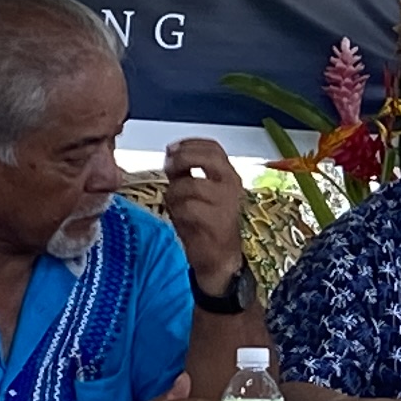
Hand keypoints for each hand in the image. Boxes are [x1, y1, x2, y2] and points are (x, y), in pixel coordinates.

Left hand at [159, 135, 247, 294]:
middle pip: (205, 157)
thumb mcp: (198, 191)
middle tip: (169, 167)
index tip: (171, 149)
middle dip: (182, 159)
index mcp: (229, 174)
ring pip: (190, 184)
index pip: (212, 147)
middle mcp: (231, 184)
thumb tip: (171, 155)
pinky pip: (187, 207)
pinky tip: (179, 217)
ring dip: (174, 192)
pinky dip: (177, 211)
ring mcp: (226, 202)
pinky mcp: (216, 220)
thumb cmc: (206, 222)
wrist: (219, 257)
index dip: (189, 144)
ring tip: (174, 203)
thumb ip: (187, 172)